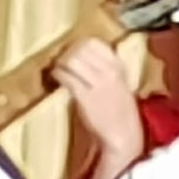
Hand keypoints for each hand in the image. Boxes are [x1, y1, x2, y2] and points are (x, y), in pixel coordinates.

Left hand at [51, 38, 144, 178]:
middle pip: (80, 48)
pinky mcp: (85, 96)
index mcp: (119, 66)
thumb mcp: (120, 85)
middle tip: (60, 60)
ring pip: (71, 59)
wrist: (123, 136)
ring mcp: (98, 83)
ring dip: (59, 63)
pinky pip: (66, 76)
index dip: (79, 45)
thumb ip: (107, 70)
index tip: (73, 51)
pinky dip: (57, 75)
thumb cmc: (120, 113)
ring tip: (55, 69)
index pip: (96, 43)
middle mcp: (109, 71)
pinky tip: (54, 79)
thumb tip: (83, 57)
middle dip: (66, 52)